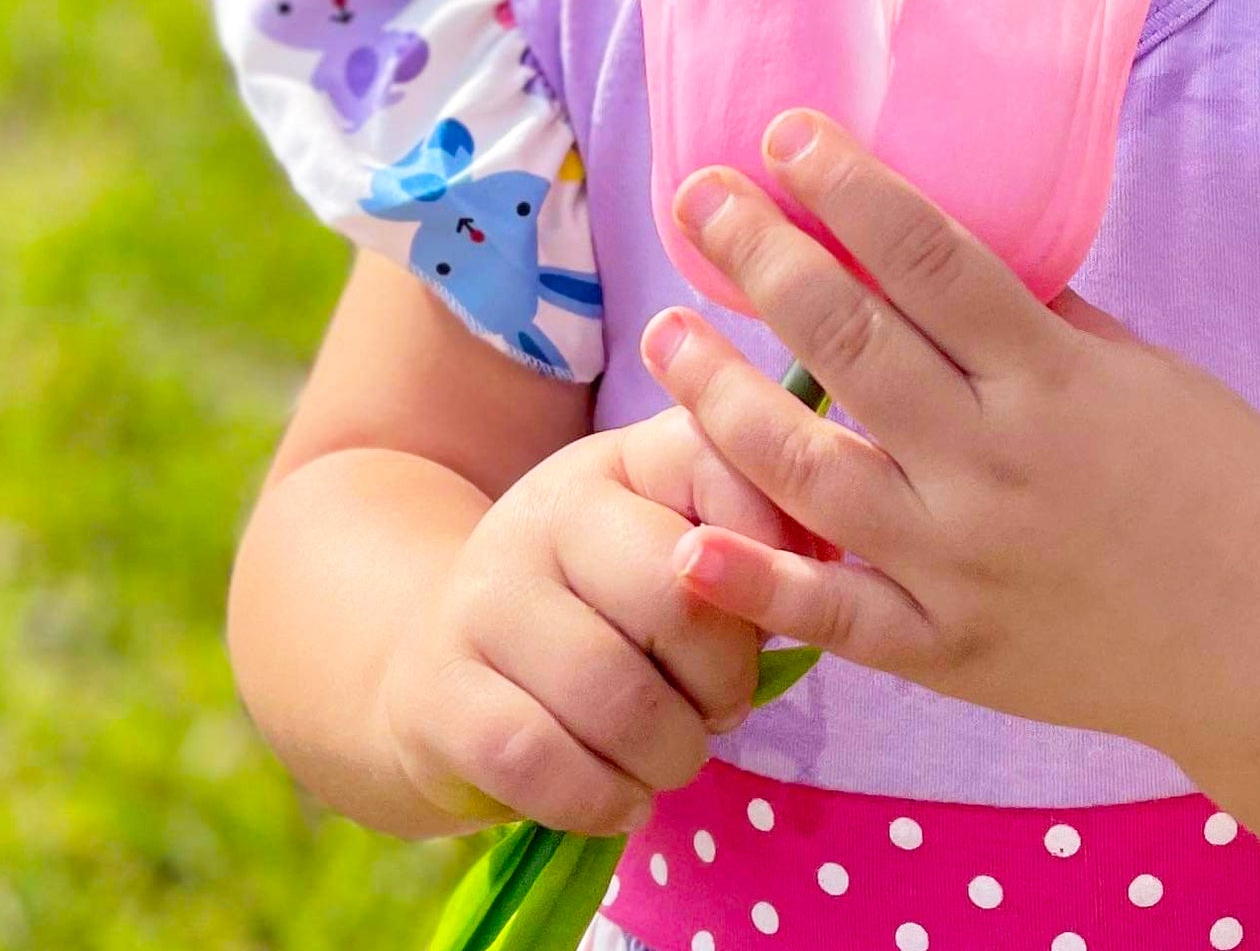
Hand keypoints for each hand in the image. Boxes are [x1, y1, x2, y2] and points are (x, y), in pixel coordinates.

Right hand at [373, 409, 803, 838]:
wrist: (435, 656)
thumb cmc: (595, 605)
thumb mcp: (665, 540)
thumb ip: (749, 527)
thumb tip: (825, 549)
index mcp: (621, 459)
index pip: (721, 468)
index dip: (771, 556)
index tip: (772, 607)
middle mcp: (548, 507)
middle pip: (677, 598)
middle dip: (724, 683)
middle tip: (722, 709)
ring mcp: (485, 597)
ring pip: (614, 696)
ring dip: (670, 756)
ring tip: (672, 756)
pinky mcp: (443, 692)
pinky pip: (543, 763)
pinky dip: (603, 800)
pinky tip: (621, 799)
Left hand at [642, 114, 1259, 759]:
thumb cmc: (1224, 482)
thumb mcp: (1142, 370)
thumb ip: (1040, 316)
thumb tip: (942, 241)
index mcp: (1053, 378)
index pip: (928, 258)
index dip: (847, 187)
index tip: (782, 133)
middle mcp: (997, 464)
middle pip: (853, 343)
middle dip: (762, 258)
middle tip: (695, 198)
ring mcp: (965, 565)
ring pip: (814, 471)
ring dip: (724, 395)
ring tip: (664, 332)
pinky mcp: (950, 652)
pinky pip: (836, 619)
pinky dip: (758, 583)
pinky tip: (688, 537)